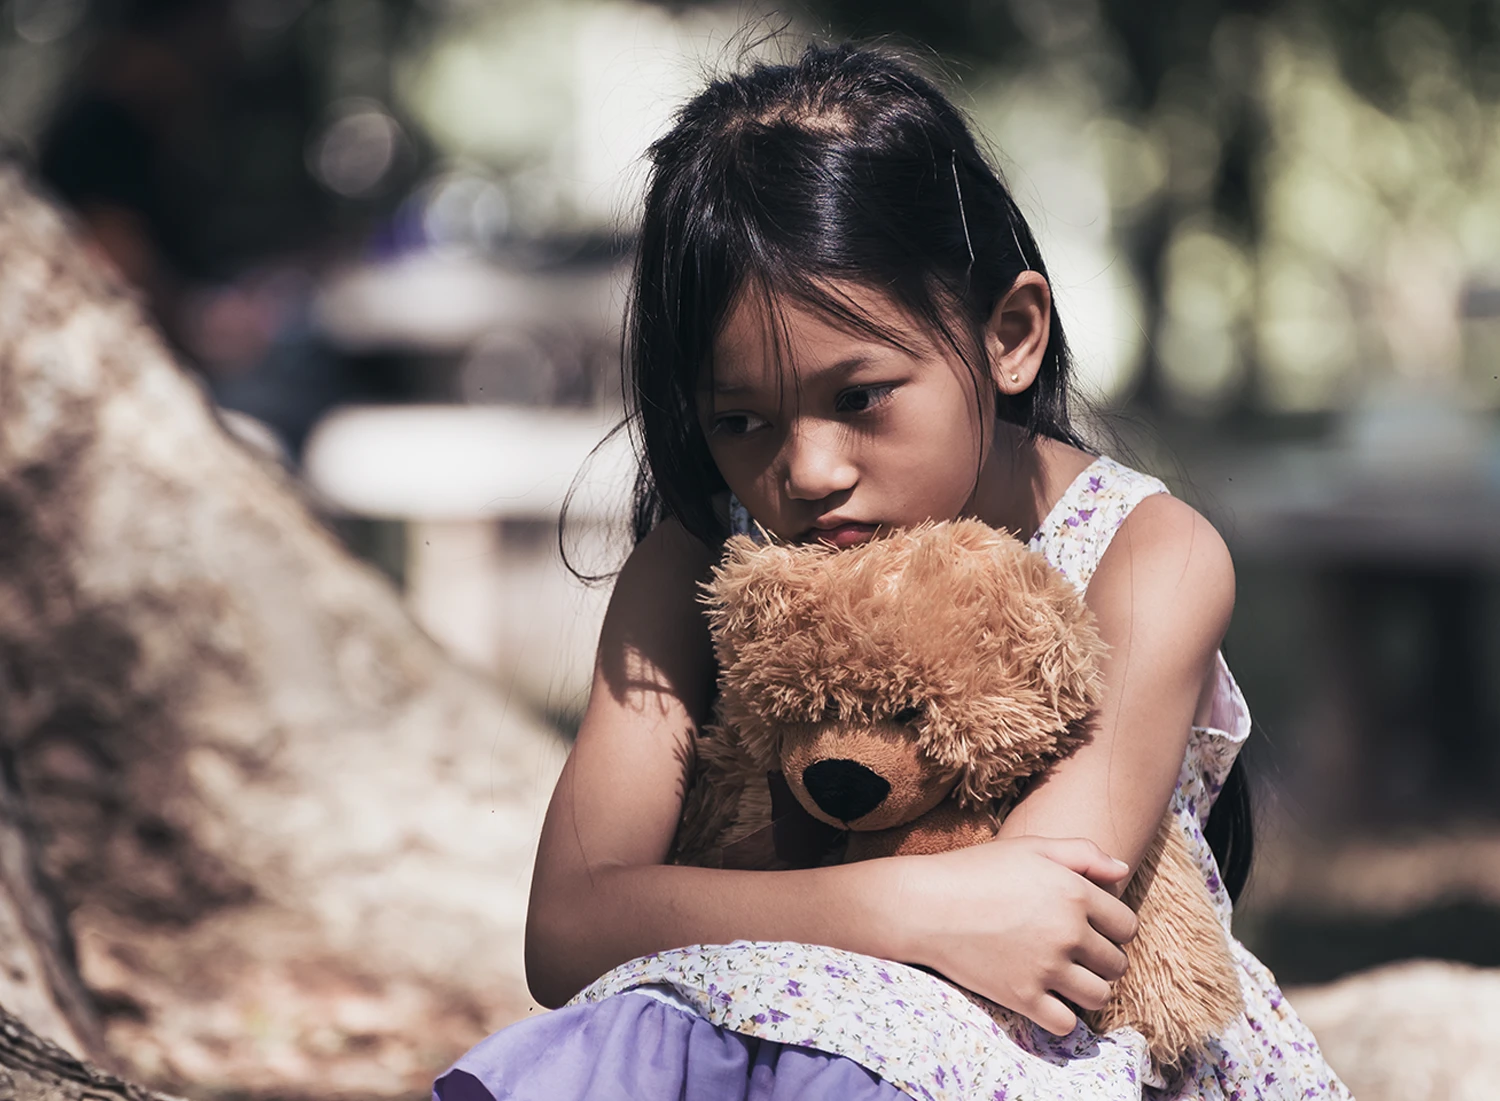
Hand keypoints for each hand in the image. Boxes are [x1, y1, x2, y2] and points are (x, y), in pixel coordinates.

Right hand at [881, 836, 1138, 1036]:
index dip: (1113, 928)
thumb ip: (1081, 853)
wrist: (923, 905)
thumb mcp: (1030, 848)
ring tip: (1065, 978)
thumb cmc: (975, 870)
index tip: (1092, 928)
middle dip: (1102, 959)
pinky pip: (1066, 1023)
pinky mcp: (1022, 997)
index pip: (1127, 925)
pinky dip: (1061, 1016)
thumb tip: (1122, 872)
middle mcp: (1068, 932)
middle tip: (1075, 953)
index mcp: (1075, 893)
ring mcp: (1046, 968)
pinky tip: (1045, 998)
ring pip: (1098, 996)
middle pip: (1116, 963)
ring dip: (1087, 989)